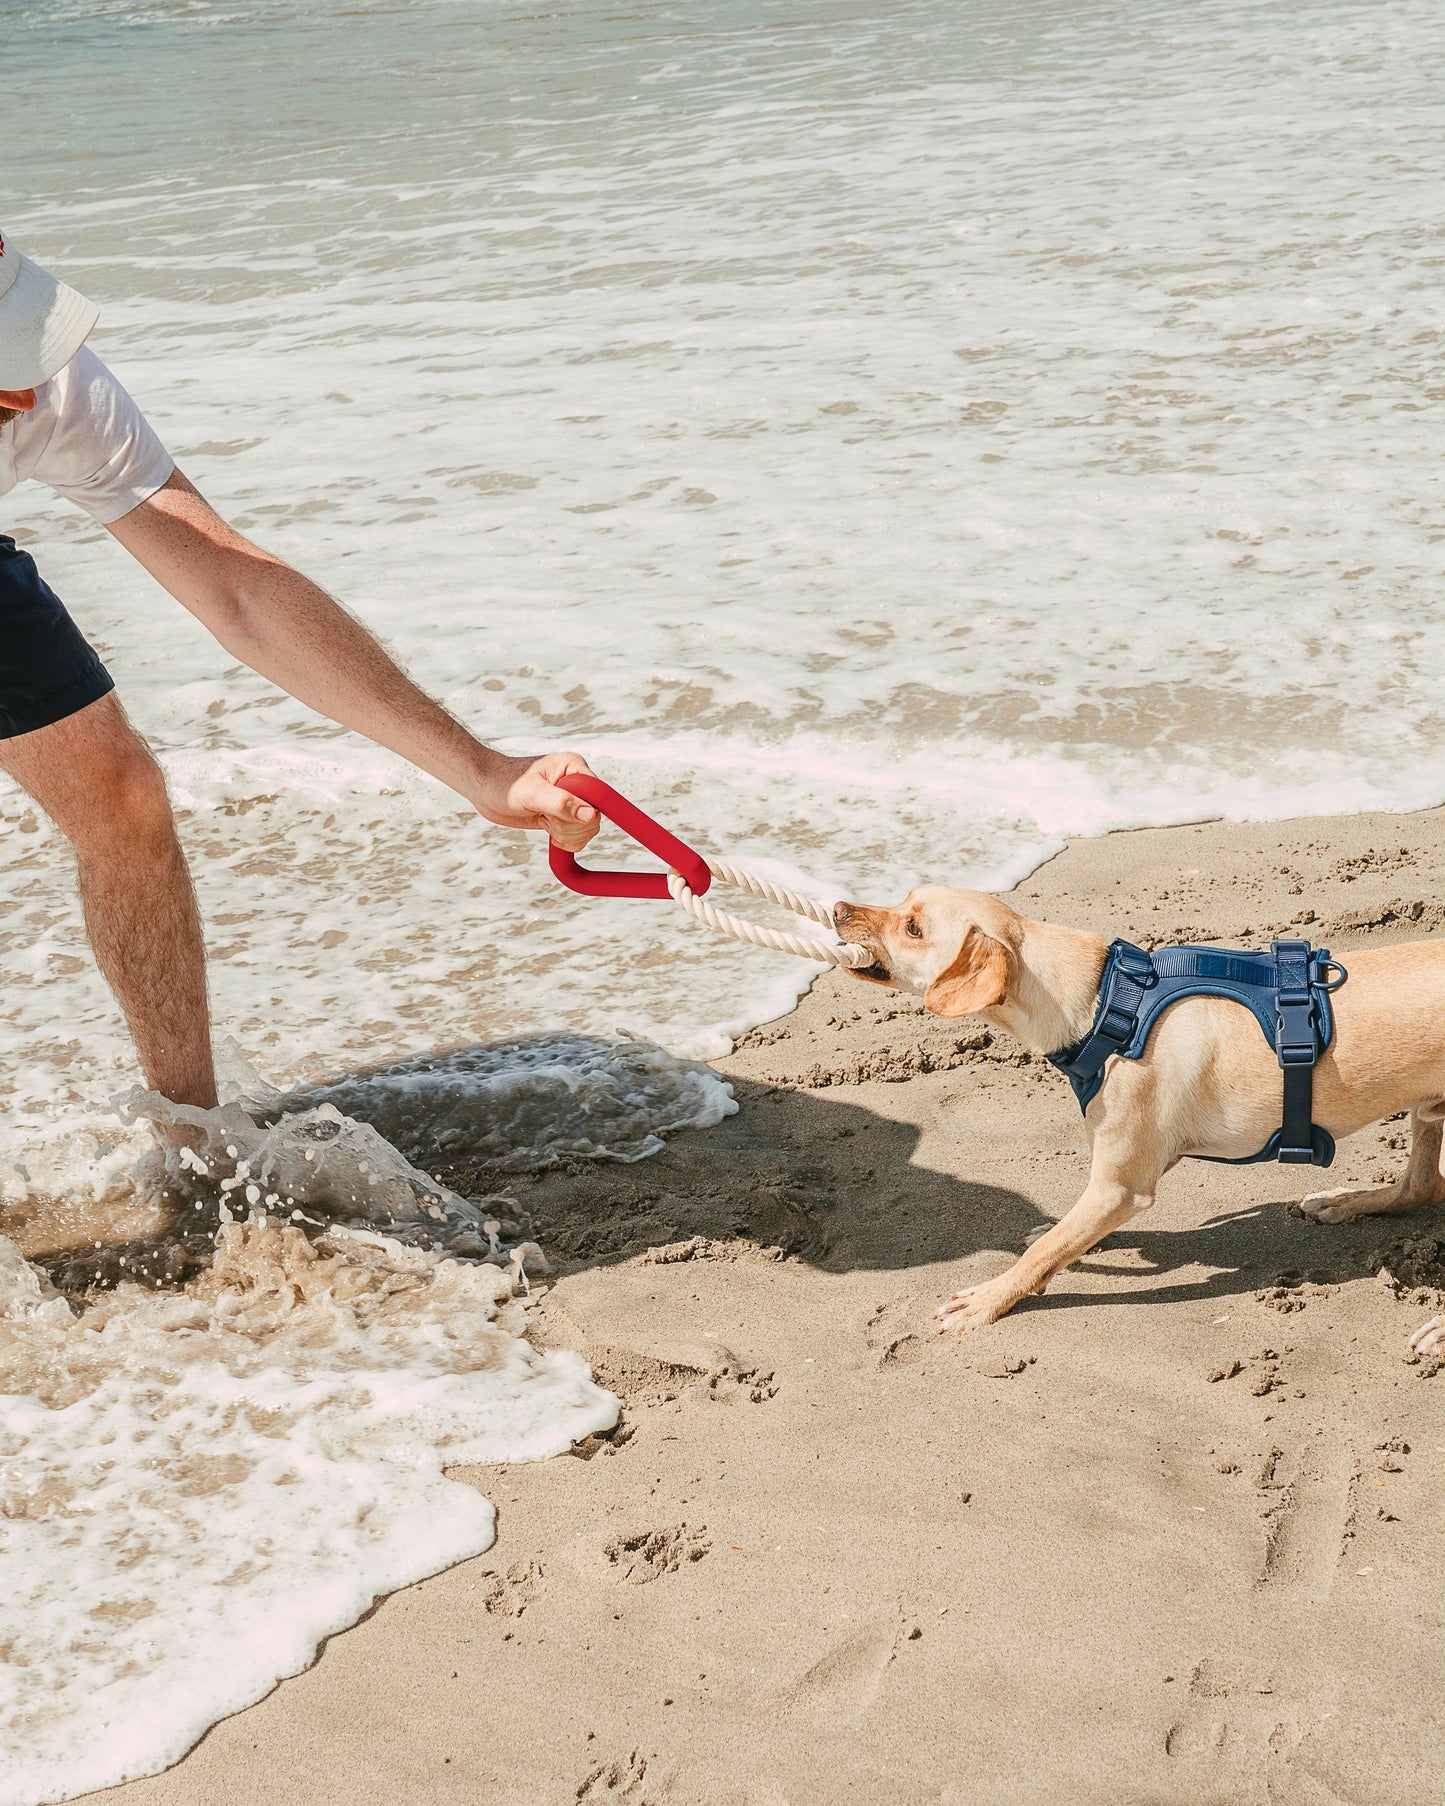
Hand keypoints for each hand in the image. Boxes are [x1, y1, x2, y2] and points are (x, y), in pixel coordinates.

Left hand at [474, 750, 599, 849]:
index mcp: (574, 768)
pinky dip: (564, 840)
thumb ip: (561, 803)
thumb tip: (590, 816)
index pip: (599, 795)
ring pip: (587, 829)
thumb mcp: (531, 793)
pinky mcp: (564, 815)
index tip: (565, 819)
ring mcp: (571, 800)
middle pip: (595, 816)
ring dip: (565, 834)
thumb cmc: (503, 782)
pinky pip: (578, 835)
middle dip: (570, 826)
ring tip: (543, 820)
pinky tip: (546, 828)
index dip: (587, 813)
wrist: (485, 787)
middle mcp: (577, 783)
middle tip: (545, 819)